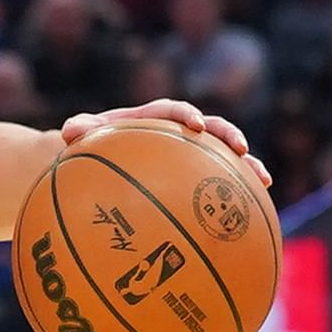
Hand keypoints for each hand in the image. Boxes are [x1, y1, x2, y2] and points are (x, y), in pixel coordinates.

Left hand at [60, 99, 272, 189]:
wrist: (97, 159)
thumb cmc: (90, 145)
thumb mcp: (82, 136)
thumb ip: (79, 129)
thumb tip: (68, 131)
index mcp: (152, 117)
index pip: (172, 111)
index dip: (186, 114)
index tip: (194, 124)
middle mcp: (176, 133)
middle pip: (211, 129)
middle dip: (228, 136)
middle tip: (241, 148)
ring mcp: (189, 156)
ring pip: (223, 157)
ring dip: (246, 167)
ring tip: (263, 180)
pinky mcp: (194, 178)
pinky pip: (218, 186)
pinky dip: (234, 197)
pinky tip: (247, 220)